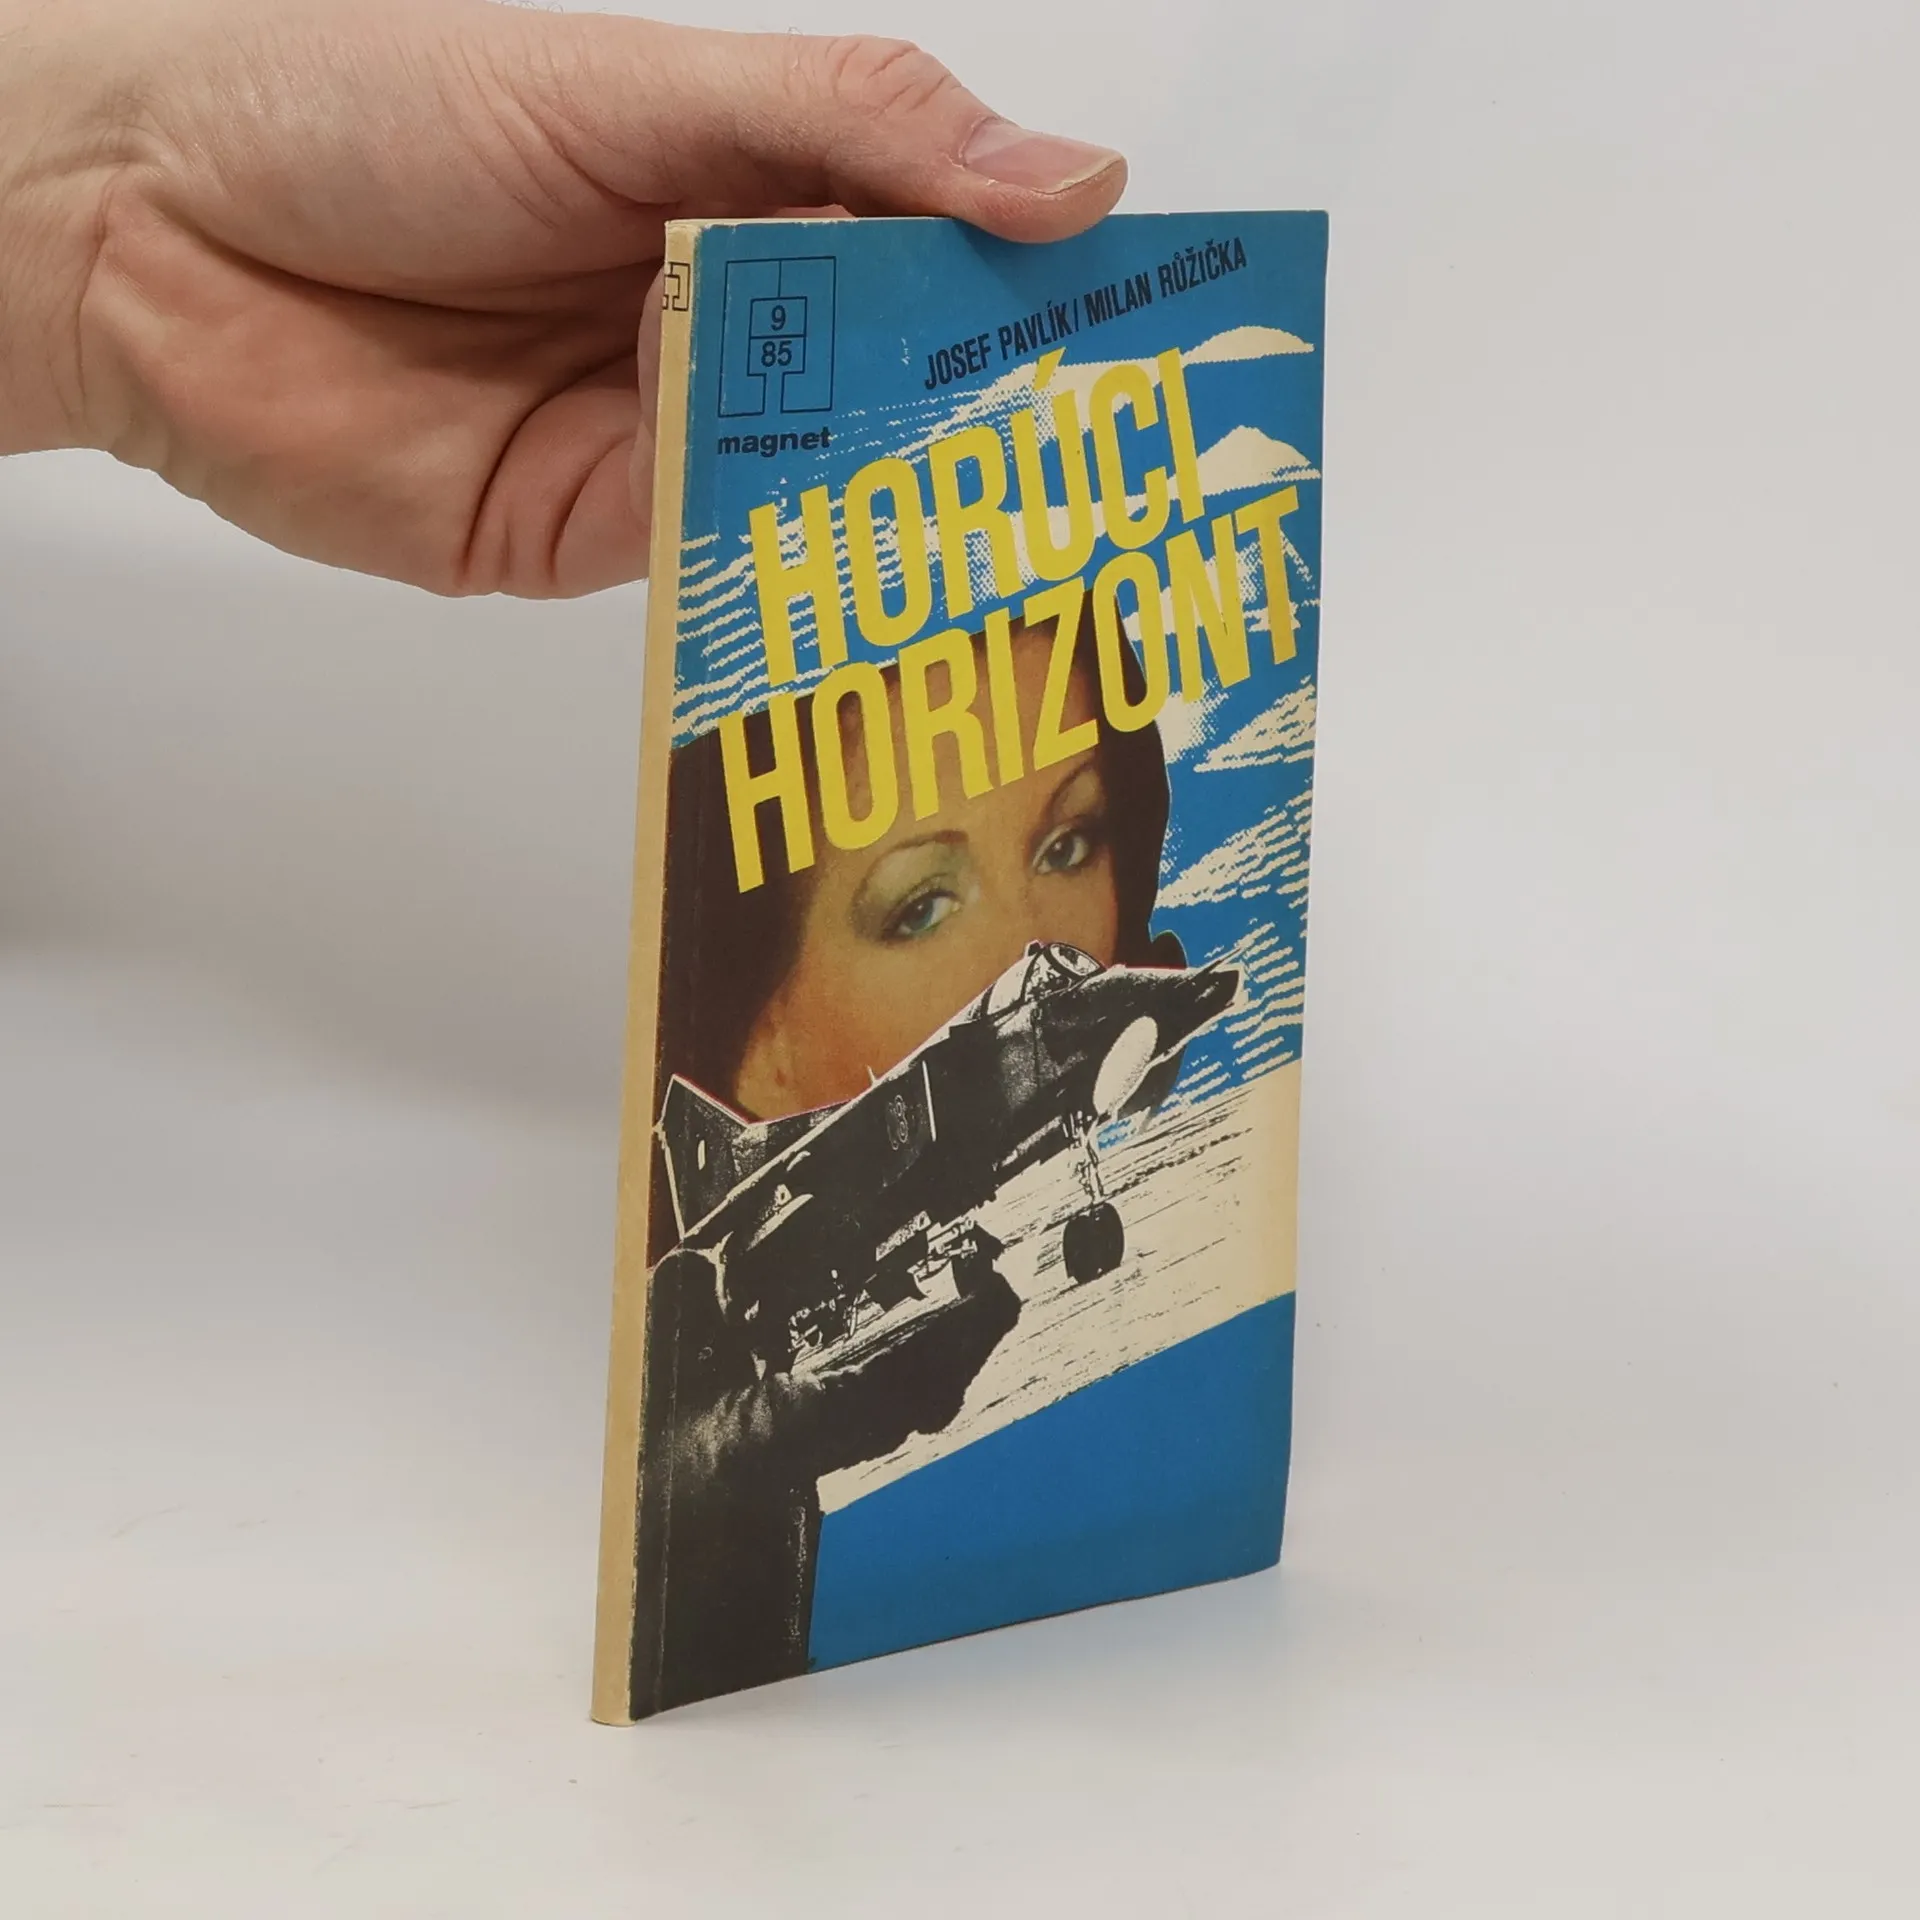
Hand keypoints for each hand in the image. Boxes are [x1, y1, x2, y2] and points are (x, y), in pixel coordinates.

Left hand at [0, 0, 1124, 594]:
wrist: (150, 240)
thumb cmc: (371, 108)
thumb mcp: (639, 88)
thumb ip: (850, 129)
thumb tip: (1069, 177)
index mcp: (750, 188)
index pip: (938, 247)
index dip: (1046, 291)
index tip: (1164, 334)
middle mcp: (726, 322)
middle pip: (899, 386)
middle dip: (1004, 429)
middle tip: (1135, 480)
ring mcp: (671, 439)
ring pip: (830, 487)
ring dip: (918, 515)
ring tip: (1047, 553)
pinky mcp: (606, 542)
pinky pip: (733, 568)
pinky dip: (804, 578)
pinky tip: (888, 593)